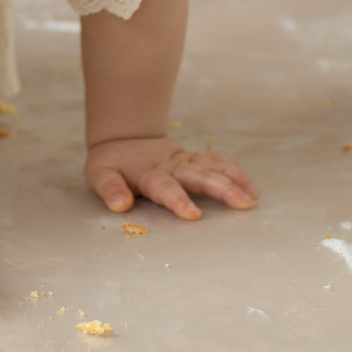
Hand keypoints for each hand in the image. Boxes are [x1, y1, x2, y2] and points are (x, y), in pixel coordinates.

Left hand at [86, 136, 255, 218]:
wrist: (125, 136)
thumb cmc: (112, 161)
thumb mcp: (100, 173)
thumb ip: (109, 189)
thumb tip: (120, 205)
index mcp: (149, 173)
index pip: (165, 187)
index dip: (178, 200)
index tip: (193, 214)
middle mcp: (172, 166)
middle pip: (200, 176)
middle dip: (222, 189)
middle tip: (242, 204)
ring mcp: (185, 161)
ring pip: (213, 166)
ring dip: (234, 180)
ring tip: (251, 198)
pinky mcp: (194, 160)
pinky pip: (218, 162)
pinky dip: (234, 172)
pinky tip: (250, 188)